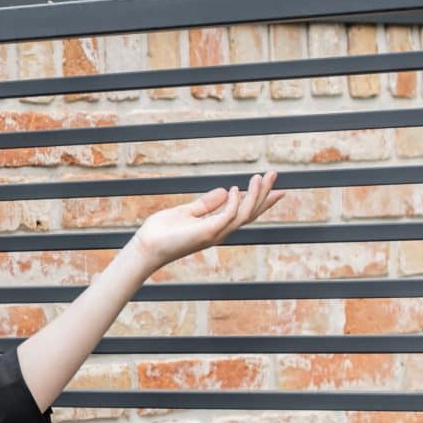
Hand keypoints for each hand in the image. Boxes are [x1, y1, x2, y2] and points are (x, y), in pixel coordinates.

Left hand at [127, 170, 283, 274]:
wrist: (146, 248)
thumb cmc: (162, 233)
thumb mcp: (186, 212)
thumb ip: (206, 204)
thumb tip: (224, 190)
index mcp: (216, 226)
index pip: (244, 212)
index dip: (261, 200)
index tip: (276, 188)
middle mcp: (220, 231)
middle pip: (250, 212)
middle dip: (264, 194)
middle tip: (274, 174)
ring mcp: (214, 233)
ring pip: (244, 214)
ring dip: (255, 195)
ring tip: (261, 177)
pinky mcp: (206, 232)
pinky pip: (227, 216)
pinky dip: (234, 203)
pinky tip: (236, 189)